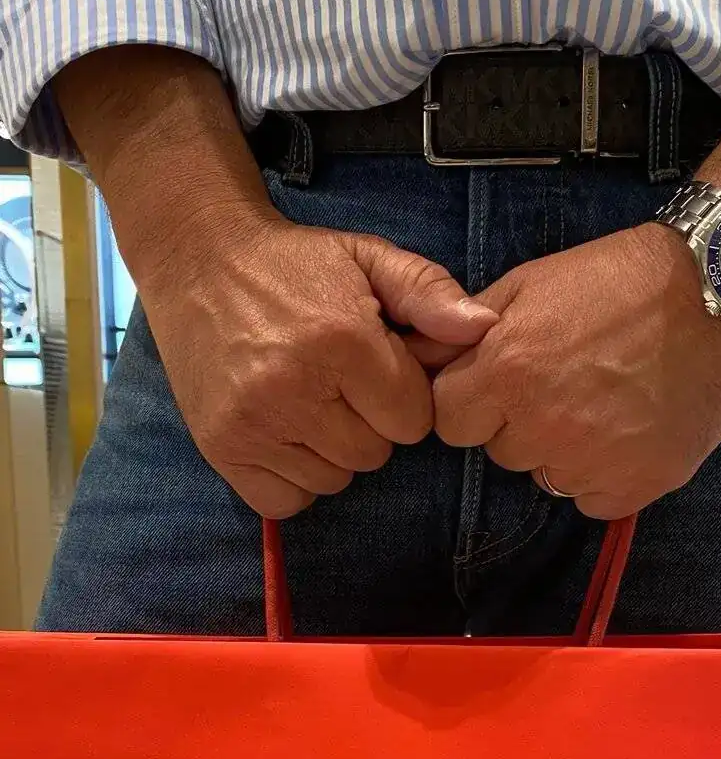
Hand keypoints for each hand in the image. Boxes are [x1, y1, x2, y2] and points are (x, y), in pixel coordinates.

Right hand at [139, 211, 497, 517]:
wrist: (196, 257)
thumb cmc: (295, 264)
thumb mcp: (368, 260)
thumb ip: (430, 294)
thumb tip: (486, 330)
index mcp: (341, 342)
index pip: (412, 421)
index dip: (402, 396)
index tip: (373, 367)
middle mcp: (294, 389)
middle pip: (374, 455)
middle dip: (368, 423)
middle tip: (337, 383)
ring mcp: (253, 425)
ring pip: (333, 481)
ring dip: (330, 452)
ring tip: (307, 401)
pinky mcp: (221, 448)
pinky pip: (285, 501)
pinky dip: (292, 478)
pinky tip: (284, 433)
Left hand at [427, 224, 720, 519]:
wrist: (720, 288)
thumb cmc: (621, 278)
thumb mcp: (532, 282)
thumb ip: (471, 327)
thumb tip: (423, 359)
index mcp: (507, 371)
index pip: (450, 423)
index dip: (474, 404)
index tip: (504, 387)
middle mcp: (542, 425)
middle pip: (502, 451)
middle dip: (523, 424)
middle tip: (571, 384)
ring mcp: (591, 461)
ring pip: (548, 478)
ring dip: (567, 451)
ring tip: (609, 403)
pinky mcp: (638, 485)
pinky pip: (594, 501)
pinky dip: (608, 476)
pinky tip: (632, 432)